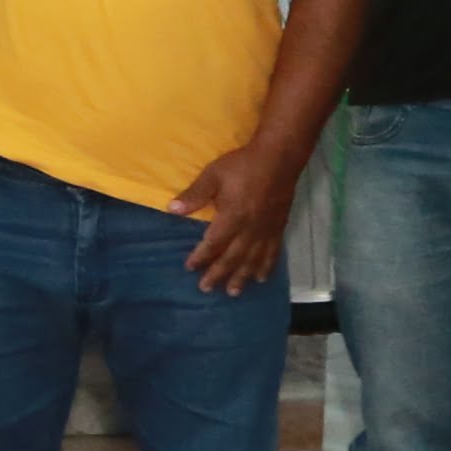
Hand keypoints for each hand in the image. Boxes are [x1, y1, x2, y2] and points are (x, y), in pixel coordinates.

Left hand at [173, 143, 299, 293]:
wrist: (279, 157)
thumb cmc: (242, 165)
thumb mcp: (213, 175)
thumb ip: (194, 195)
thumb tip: (171, 210)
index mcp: (232, 217)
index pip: (213, 244)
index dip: (201, 257)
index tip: (190, 267)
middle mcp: (250, 229)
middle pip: (232, 258)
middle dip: (218, 274)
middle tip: (205, 288)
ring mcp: (266, 230)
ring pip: (252, 260)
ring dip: (241, 277)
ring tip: (232, 292)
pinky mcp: (279, 227)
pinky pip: (272, 253)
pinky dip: (266, 267)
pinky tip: (262, 278)